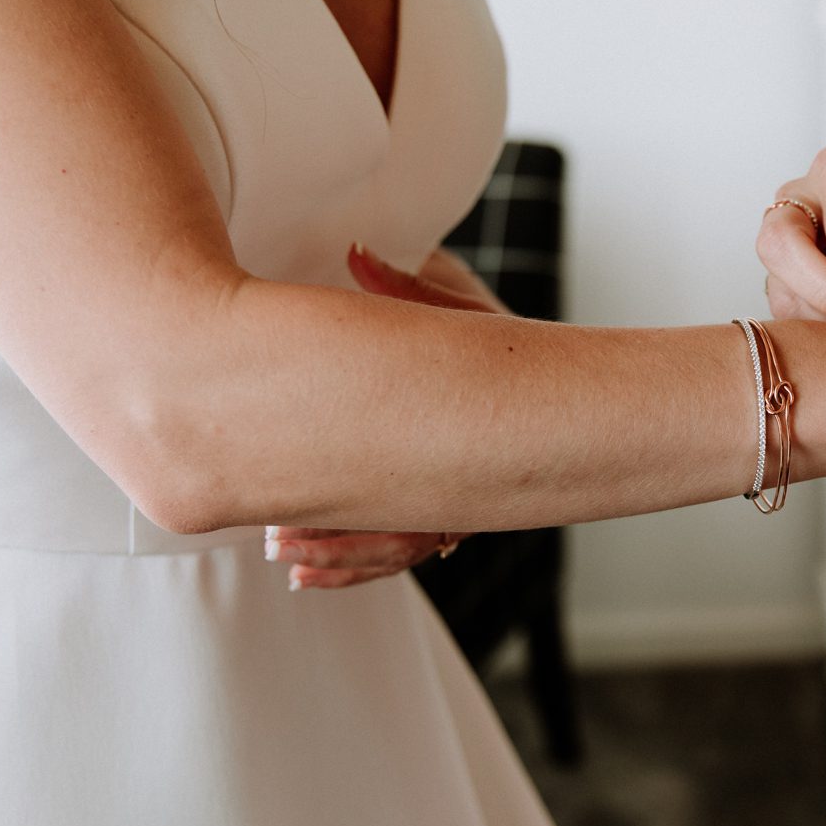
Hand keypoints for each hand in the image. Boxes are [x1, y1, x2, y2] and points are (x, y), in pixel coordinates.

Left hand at [260, 242, 496, 590]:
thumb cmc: (500, 338)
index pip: (409, 471)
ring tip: (288, 561)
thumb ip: (404, 286)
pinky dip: (356, 567)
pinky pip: (402, 553)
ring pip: (399, 550)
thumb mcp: (459, 309)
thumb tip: (353, 252)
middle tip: (276, 543)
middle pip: (399, 532)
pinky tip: (313, 574)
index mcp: (464, 426)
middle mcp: (465, 479)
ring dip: (341, 559)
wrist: (548, 375)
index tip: (288, 503)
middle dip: (332, 540)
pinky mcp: (448, 512)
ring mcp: (458, 503)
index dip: (346, 496)